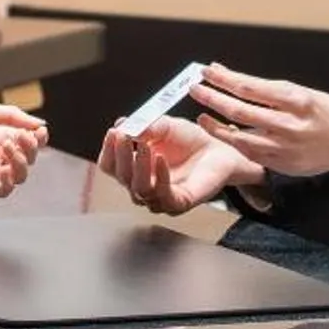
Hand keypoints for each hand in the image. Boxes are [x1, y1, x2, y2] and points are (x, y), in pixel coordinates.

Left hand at [0, 101, 48, 199]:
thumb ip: (11, 117)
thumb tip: (40, 124)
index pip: (26, 141)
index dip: (36, 139)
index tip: (39, 132)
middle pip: (27, 158)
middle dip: (30, 149)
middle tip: (21, 138)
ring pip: (19, 176)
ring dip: (21, 163)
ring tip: (8, 148)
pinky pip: (4, 191)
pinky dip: (9, 181)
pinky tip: (3, 167)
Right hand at [96, 115, 259, 216]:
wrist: (220, 147)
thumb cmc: (190, 139)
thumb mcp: (164, 125)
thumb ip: (144, 125)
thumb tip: (121, 125)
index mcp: (135, 167)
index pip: (110, 166)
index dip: (108, 150)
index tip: (113, 132)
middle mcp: (144, 185)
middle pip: (121, 178)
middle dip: (121, 156)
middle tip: (123, 136)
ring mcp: (160, 196)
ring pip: (139, 190)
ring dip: (138, 166)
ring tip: (145, 145)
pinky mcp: (180, 203)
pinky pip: (163, 197)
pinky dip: (160, 178)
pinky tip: (160, 160)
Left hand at [193, 65, 328, 181]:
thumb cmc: (326, 113)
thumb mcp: (302, 92)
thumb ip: (267, 88)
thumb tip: (231, 75)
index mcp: (295, 99)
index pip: (250, 87)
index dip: (224, 79)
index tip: (207, 71)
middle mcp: (288, 123)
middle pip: (240, 110)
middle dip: (213, 98)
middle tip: (196, 89)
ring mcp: (283, 146)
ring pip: (240, 136)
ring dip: (216, 126)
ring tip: (202, 116)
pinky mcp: (280, 163)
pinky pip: (249, 152)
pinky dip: (233, 142)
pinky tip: (222, 134)